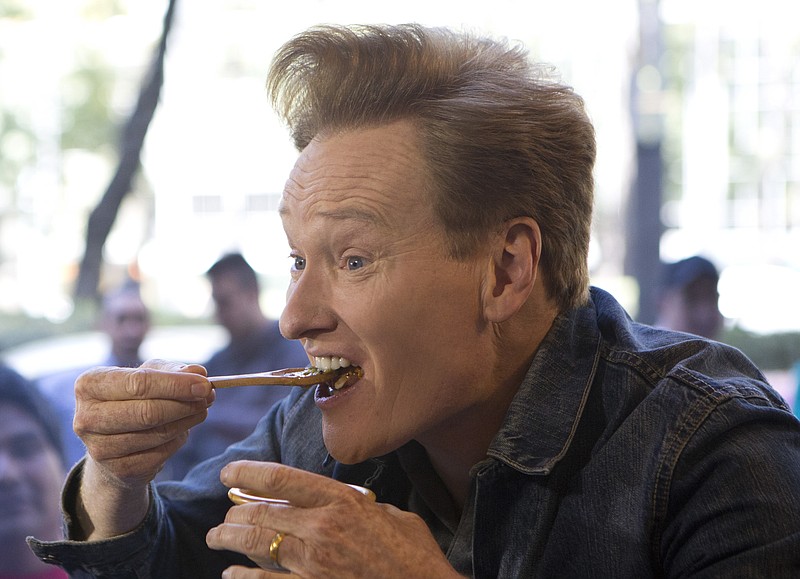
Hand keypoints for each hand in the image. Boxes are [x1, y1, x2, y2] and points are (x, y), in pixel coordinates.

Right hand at [72, 359, 213, 538]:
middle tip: (209, 397)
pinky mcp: (118, 470)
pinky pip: (161, 454)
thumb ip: (174, 370)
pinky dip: (178, 440)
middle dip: (185, 404)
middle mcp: (86, 417)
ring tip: (200, 410)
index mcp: (90, 384)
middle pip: (147, 412)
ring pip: (157, 433)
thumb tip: (198, 372)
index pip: (138, 382)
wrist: (114, 442)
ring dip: (187, 421)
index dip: (176, 384)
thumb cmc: (133, 398)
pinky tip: (181, 430)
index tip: (205, 385)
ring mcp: (98, 448)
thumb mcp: (151, 375)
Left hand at [206, 461, 458, 577]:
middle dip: (235, 511)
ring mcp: (314, 563)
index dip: (248, 472)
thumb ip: (363, 506)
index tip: (229, 472)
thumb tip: (347, 504)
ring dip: (230, 539)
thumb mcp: (393, 516)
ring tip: (217, 537)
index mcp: (342, 502)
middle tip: (225, 514)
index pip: (282, 479)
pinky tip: (231, 575)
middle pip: (262, 512)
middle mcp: (322, 528)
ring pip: (257, 545)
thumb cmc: (415, 556)